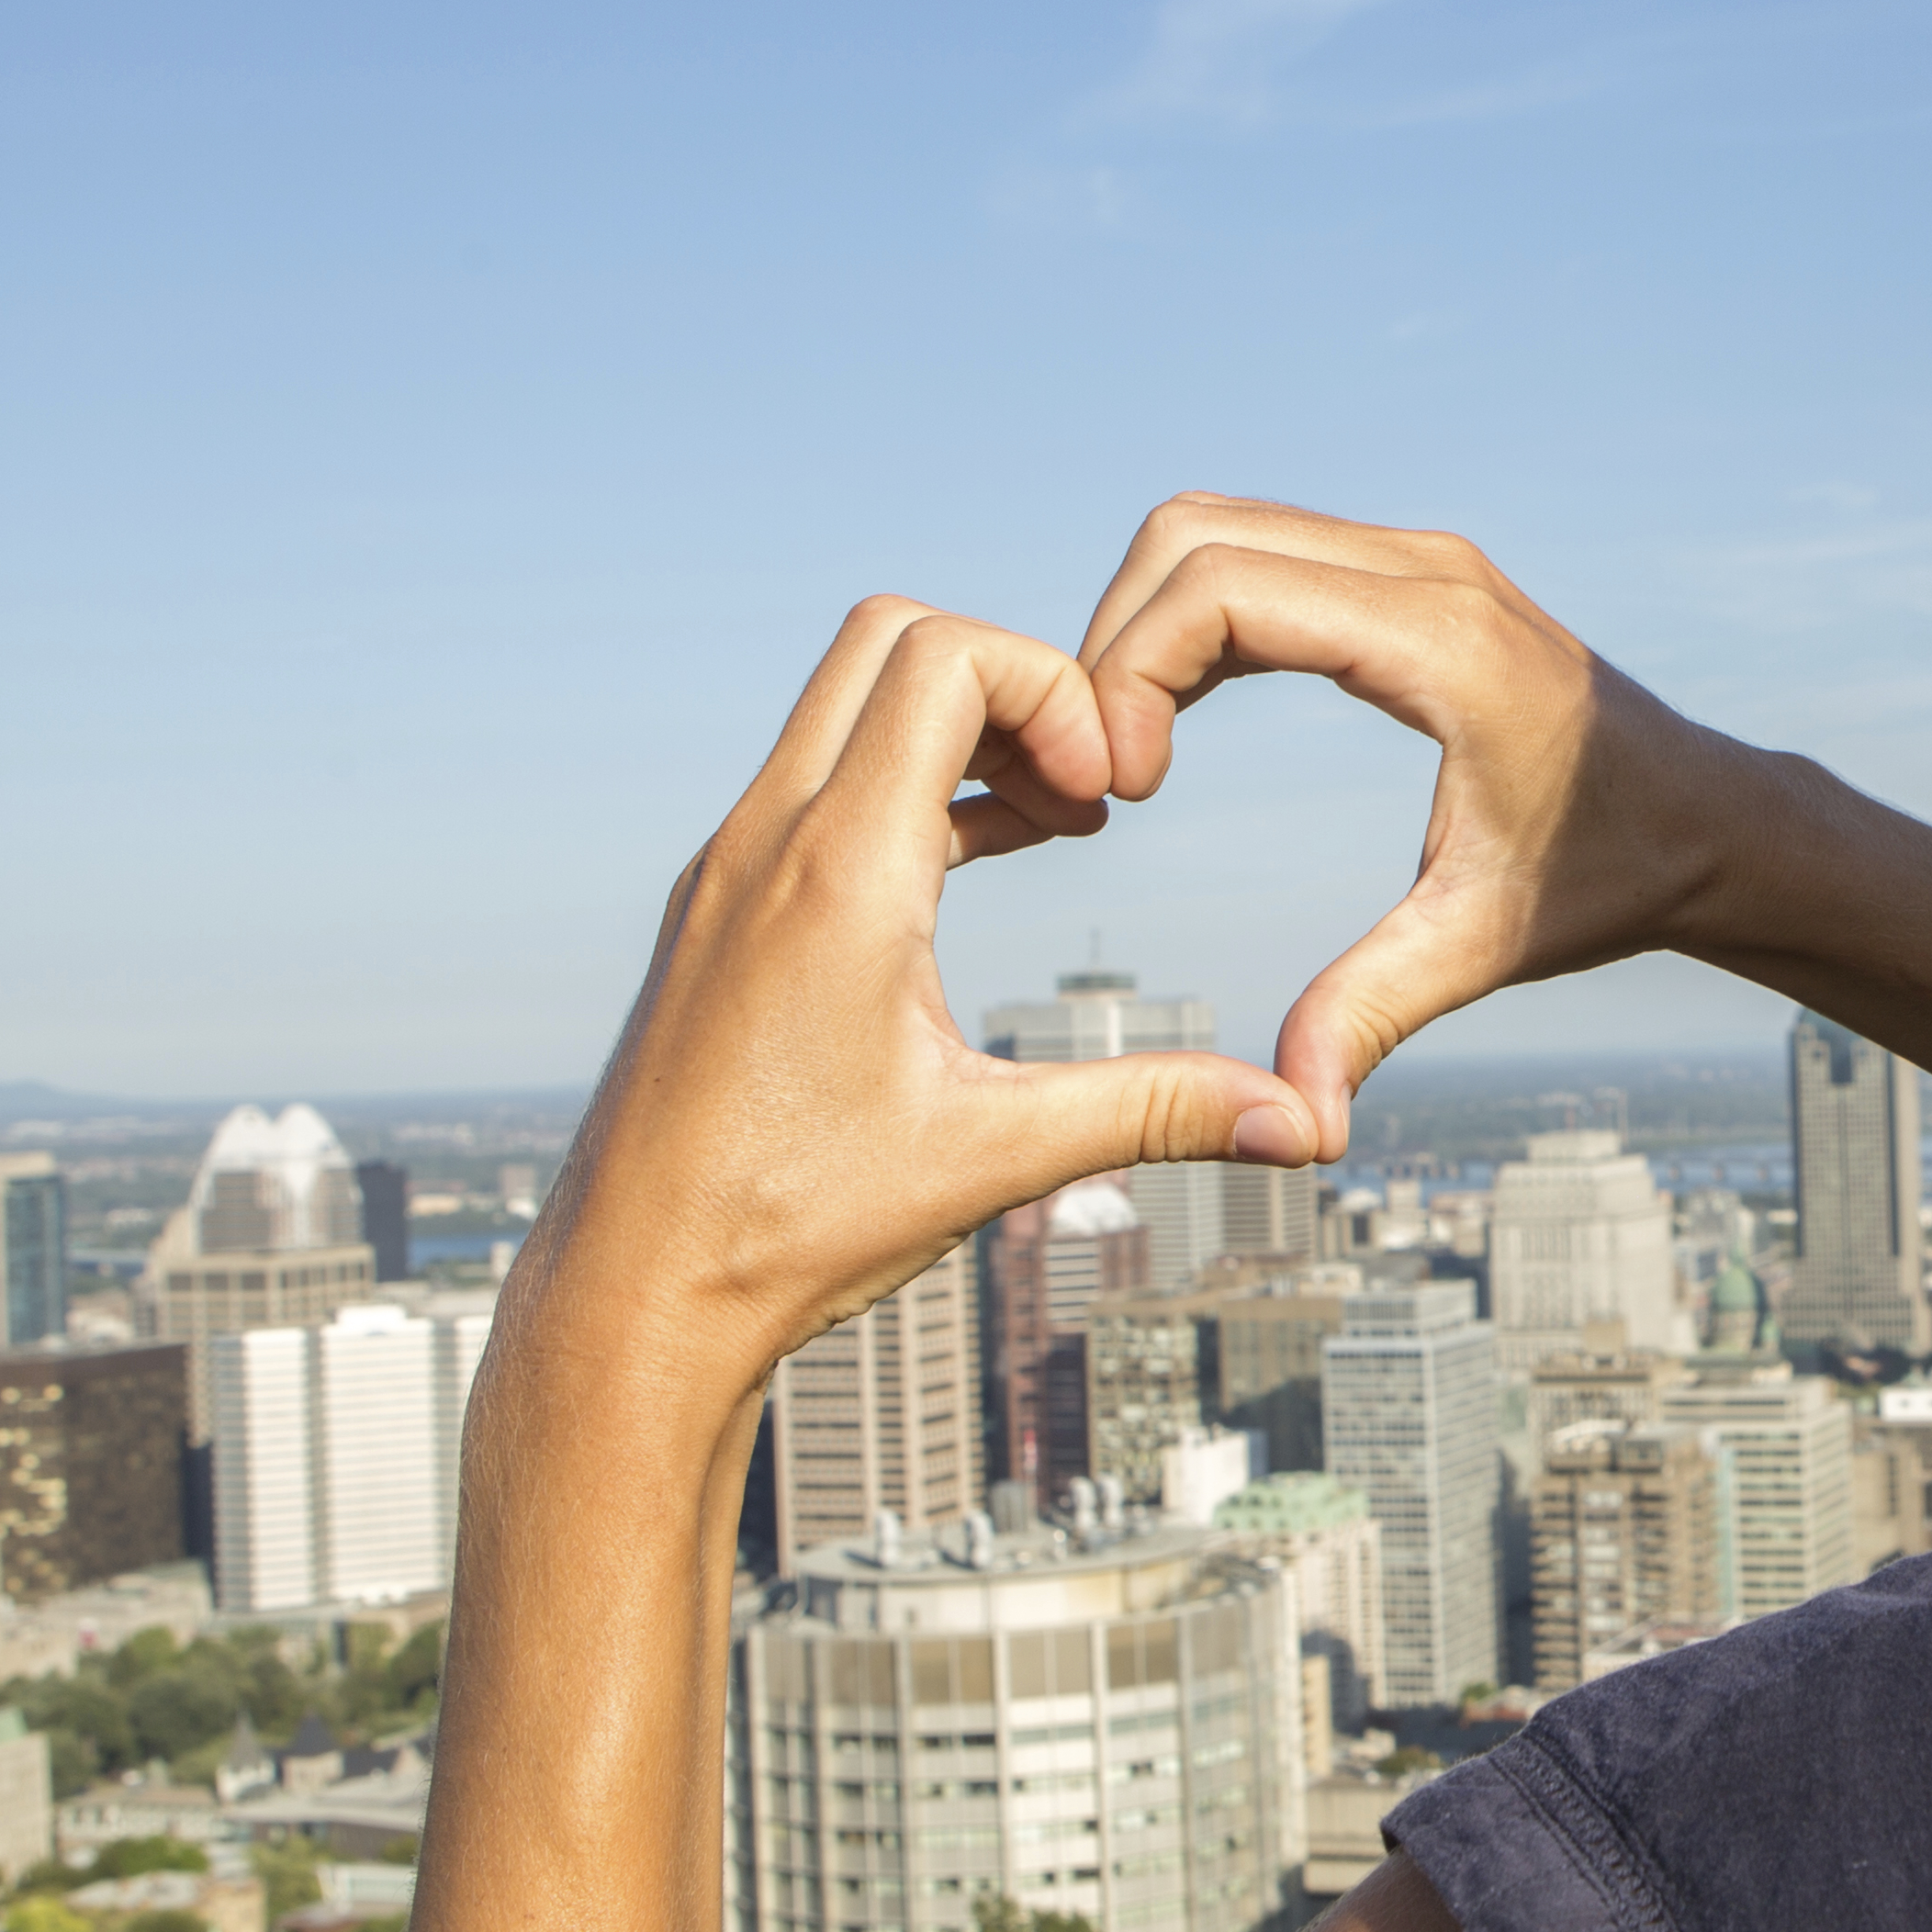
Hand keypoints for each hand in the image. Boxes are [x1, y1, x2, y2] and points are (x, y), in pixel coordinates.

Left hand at [505, 597, 1314, 1412]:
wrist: (629, 1293)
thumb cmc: (787, 1228)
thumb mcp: (994, 1157)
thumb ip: (1155, 1112)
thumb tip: (1302, 1124)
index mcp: (839, 873)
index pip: (947, 656)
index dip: (1056, 689)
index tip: (1110, 801)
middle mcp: (766, 842)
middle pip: (891, 638)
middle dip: (1015, 682)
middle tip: (1089, 794)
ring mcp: (731, 869)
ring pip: (848, 704)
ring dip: (964, 731)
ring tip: (1060, 825)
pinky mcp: (721, 908)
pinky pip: (820, 779)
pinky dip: (911, 781)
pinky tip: (986, 861)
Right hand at [1077, 496, 1776, 1157]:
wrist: (1709, 822)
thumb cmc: (1609, 876)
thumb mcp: (1482, 946)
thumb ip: (1372, 1013)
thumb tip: (1296, 1123)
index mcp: (1438, 641)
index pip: (1219, 589)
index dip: (1132, 675)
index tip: (1125, 793)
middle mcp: (1426, 570)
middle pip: (1193, 535)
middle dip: (1117, 642)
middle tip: (1106, 775)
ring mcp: (1420, 560)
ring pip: (1218, 531)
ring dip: (1149, 625)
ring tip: (1131, 754)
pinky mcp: (1411, 576)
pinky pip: (1264, 553)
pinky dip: (1197, 618)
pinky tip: (1178, 719)